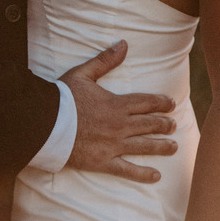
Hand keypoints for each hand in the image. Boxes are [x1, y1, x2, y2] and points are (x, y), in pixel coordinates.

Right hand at [62, 42, 176, 183]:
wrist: (46, 125)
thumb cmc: (62, 98)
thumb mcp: (83, 74)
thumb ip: (105, 60)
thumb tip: (124, 44)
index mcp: (116, 104)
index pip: (147, 102)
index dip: (162, 102)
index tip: (171, 104)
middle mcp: (120, 125)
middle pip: (150, 124)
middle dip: (165, 124)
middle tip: (174, 125)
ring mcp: (113, 145)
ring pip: (145, 146)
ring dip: (162, 146)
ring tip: (173, 147)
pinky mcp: (104, 161)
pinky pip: (127, 169)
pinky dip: (143, 174)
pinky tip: (156, 176)